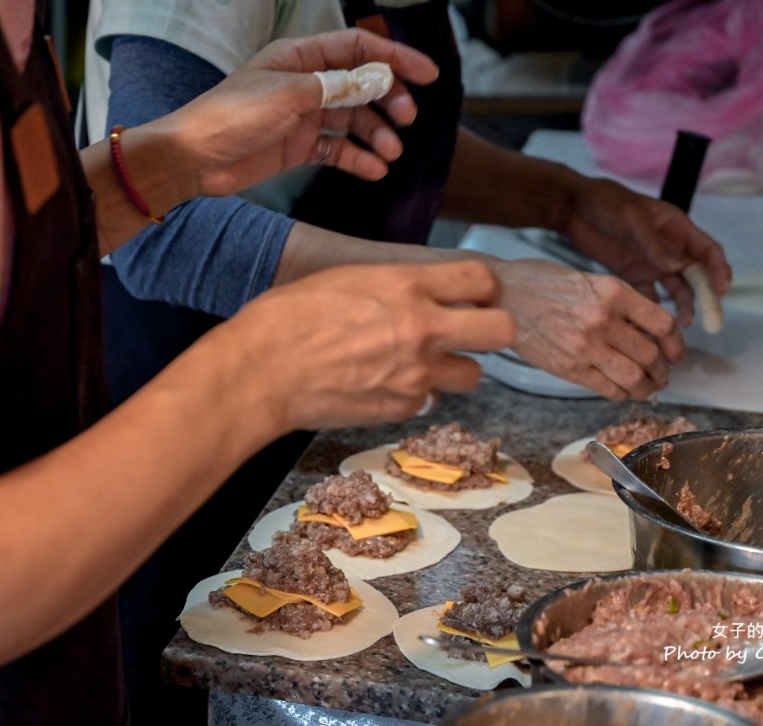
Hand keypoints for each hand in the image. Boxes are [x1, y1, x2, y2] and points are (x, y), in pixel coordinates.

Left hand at [158, 28, 439, 198]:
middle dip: (389, 100)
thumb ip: (333, 87)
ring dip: (376, 134)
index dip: (395, 58)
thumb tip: (373, 81)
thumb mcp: (287, 95)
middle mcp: (305, 83)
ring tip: (391, 153)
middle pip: (362, 85)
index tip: (427, 74)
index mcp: (300, 57)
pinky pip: (338, 149)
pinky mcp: (299, 147)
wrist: (194, 158)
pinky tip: (375, 171)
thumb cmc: (230, 116)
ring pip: (354, 120)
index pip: (358, 49)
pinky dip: (358, 159)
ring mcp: (303, 115)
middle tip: (407, 119)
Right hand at [207, 260, 513, 430]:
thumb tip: (418, 294)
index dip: (484, 289)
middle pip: (501, 331)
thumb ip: (394, 287)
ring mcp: (416, 375)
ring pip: (473, 375)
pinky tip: (384, 386)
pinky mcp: (401, 408)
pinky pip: (428, 402)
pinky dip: (414, 395)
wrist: (262, 371)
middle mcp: (422, 329)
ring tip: (423, 365)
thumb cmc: (288, 318)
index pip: (481, 280)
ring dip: (454, 369)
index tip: (475, 297)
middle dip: (492, 331)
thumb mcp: (347, 280)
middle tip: (470, 333)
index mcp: (406, 286)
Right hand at [494, 258, 684, 399]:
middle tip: (662, 376)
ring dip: (646, 388)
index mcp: (613, 292)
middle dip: (662, 371)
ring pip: (633, 377)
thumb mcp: (588, 279)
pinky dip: (621, 394)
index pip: (663, 324)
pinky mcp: (568, 367)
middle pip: (651, 355)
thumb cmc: (540, 283)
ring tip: (646, 389)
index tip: (675, 353)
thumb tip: (644, 331)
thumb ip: (617, 302)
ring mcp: (585, 346)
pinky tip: (621, 391)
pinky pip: (607, 389)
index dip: (676, 344)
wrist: (500, 295)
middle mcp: (603, 319)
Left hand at [558, 176, 731, 328]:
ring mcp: (653, 264)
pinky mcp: (634, 276)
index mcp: (678, 229)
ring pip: (677, 290)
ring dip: (682, 307)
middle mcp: (671, 249)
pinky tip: (653, 327)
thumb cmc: (606, 204)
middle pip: (698, 276)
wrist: (574, 209)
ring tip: (679, 327)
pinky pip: (649, 297)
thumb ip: (652, 243)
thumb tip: (675, 266)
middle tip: (711, 321)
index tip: (722, 291)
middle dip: (706, 297)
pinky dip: (653, 312)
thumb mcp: (631, 219)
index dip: (719, 270)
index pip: (709, 251)